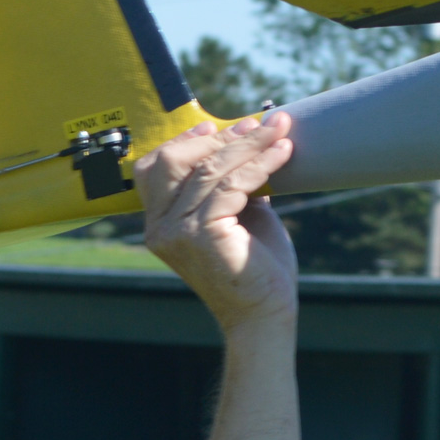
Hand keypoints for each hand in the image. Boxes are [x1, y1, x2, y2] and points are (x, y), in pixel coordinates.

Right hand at [138, 112, 299, 331]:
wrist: (265, 313)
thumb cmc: (255, 267)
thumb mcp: (237, 214)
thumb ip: (229, 183)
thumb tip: (244, 140)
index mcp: (159, 223)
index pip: (155, 167)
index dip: (186, 140)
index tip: (221, 125)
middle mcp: (159, 228)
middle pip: (174, 161)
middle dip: (218, 138)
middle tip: (259, 125)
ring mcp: (176, 232)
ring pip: (210, 169)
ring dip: (249, 144)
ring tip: (280, 131)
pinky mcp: (202, 235)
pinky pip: (232, 185)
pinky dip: (261, 164)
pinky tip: (283, 153)